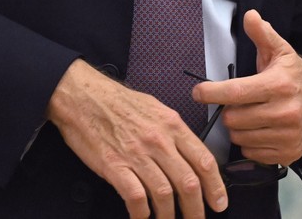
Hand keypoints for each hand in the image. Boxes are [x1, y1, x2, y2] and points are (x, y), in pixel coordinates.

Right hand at [46, 60, 227, 217]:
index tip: (219, 202)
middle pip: (188, 183)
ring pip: (164, 194)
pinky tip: (142, 217)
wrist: (82, 95)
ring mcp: (136, 154)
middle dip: (196, 209)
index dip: (216, 187)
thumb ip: (173, 132)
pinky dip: (142, 213)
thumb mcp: (155, 108)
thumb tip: (190, 154)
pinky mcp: (114, 166)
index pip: (204, 161)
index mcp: (171, 125)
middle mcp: (158, 140)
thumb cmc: (116, 101)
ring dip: (169, 216)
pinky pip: (135, 197)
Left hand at [192, 10, 301, 165]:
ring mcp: (286, 136)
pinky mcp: (287, 154)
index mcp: (278, 85)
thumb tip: (249, 15)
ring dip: (238, 128)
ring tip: (249, 115)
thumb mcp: (280, 51)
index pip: (235, 92)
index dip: (211, 92)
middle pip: (233, 118)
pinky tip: (259, 130)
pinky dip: (249, 143)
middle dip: (228, 110)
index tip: (198, 92)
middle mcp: (284, 112)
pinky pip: (251, 153)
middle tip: (237, 102)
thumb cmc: (296, 76)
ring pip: (239, 138)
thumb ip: (262, 34)